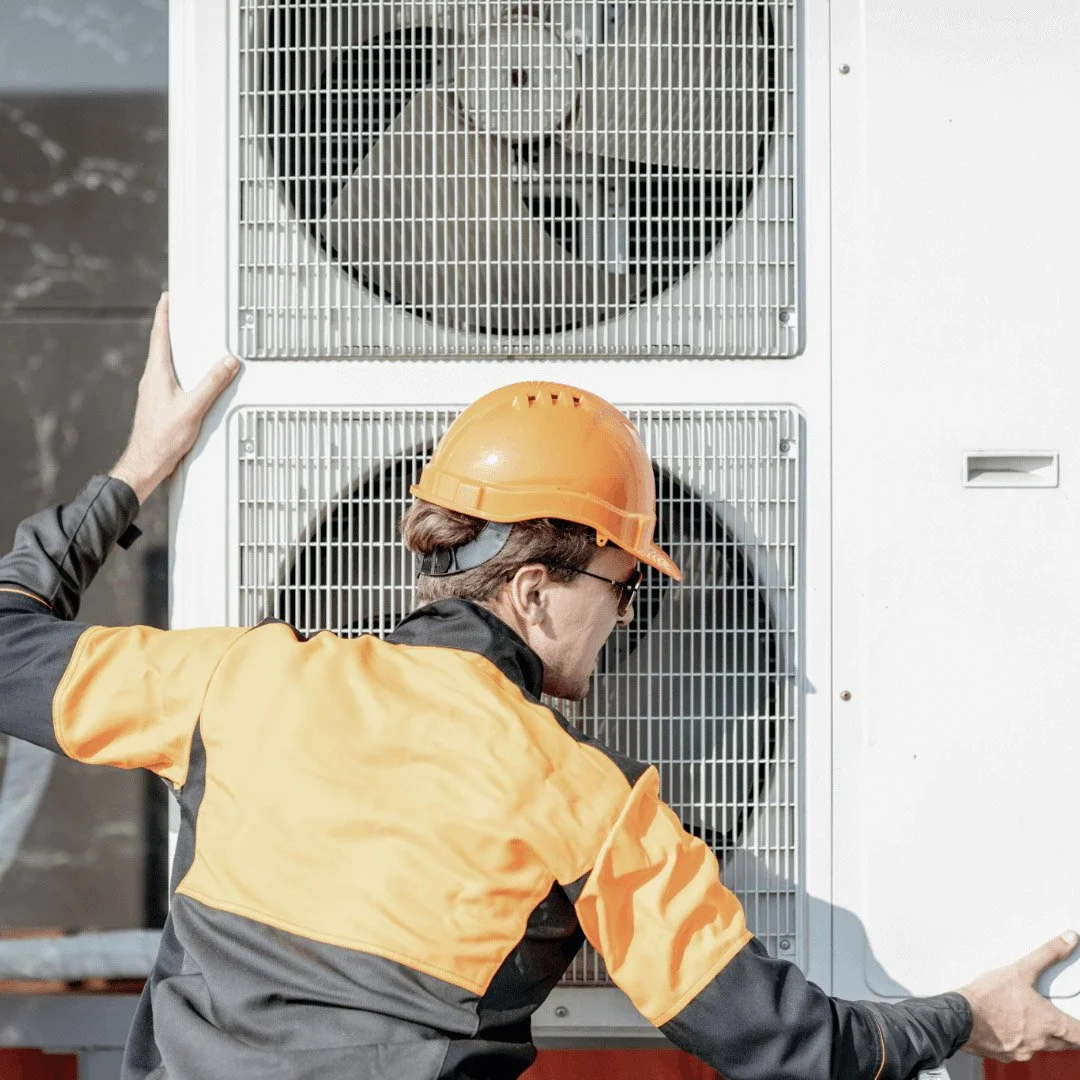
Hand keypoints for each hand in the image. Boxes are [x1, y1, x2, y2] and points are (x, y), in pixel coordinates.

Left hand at [111, 292, 239, 503]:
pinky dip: (180, 371)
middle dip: (171, 328)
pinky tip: (190, 379)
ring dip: (176, 350)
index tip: (167, 297)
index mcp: (157, 374)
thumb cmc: (162, 438)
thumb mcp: (193, 408)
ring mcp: (154, 393)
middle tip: (180, 313)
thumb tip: (228, 362)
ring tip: (188, 341)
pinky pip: (170, 380)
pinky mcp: (158, 405)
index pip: (160, 335)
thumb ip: (212, 384)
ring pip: (165, 363)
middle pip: (161, 346)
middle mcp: (152, 380)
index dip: (164, 314)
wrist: (145, 464)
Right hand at [958, 931, 1079, 1060]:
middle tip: (1058, 1019)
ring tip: (1027, 1018)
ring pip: (1042, 1047)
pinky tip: (1006, 1026)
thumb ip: (1047, 955)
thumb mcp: (1020, 970)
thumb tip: (1068, 940)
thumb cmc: (988, 997)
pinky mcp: (1006, 1055)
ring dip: (1041, 1036)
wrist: (959, 1018)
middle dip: (1065, 1033)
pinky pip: (1020, 1051)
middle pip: (1065, 1044)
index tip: (1079, 1023)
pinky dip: (1019, 1040)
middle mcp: (1041, 1042)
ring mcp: (1023, 1052)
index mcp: (1049, 1023)